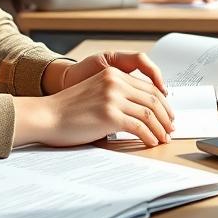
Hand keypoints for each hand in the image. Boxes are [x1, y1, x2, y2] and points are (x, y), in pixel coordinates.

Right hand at [16, 53, 175, 147]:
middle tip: (171, 129)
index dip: (163, 104)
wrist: (46, 116)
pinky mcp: (109, 115)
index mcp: (113, 74)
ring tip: (164, 138)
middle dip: (166, 116)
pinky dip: (149, 136)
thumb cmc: (67, 110)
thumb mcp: (95, 93)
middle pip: (153, 99)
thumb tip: (140, 112)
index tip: (168, 116)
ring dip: (161, 128)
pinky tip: (151, 142)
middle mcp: (115, 82)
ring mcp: (113, 98)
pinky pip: (139, 127)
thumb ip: (116, 96)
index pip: (148, 88)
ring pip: (149, 114)